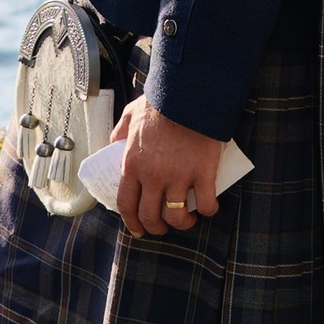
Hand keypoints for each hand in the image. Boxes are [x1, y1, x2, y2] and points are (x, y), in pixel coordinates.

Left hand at [115, 97, 222, 238]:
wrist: (189, 94)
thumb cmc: (161, 104)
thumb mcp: (131, 115)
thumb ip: (120, 132)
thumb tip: (114, 143)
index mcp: (133, 164)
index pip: (127, 204)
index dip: (132, 222)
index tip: (138, 229)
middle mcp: (153, 176)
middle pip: (151, 216)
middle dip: (157, 228)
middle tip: (163, 227)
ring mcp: (179, 176)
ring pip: (177, 216)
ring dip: (183, 223)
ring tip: (188, 219)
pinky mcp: (203, 173)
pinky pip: (207, 203)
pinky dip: (209, 210)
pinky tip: (208, 208)